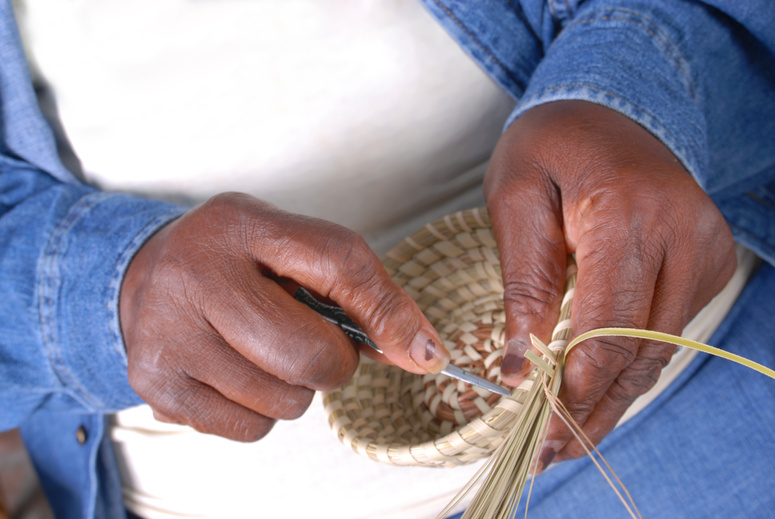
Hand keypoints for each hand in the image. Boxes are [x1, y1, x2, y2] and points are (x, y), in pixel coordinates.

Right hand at [119, 193, 448, 440]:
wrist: (146, 281)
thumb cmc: (236, 264)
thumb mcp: (292, 250)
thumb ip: (360, 291)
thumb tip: (423, 354)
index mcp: (242, 225)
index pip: (339, 264)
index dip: (389, 313)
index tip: (421, 351)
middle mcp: (196, 274)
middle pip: (309, 355)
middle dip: (332, 363)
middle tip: (313, 343)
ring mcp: (169, 333)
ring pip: (284, 401)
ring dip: (293, 389)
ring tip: (262, 352)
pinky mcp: (157, 385)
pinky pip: (250, 429)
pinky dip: (260, 412)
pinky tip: (236, 375)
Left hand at [484, 101, 735, 466]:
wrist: (610, 110)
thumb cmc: (550, 147)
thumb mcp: (516, 200)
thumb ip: (524, 281)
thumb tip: (523, 364)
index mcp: (626, 212)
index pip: (608, 323)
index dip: (575, 385)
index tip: (539, 429)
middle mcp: (681, 234)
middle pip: (639, 349)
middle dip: (592, 408)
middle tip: (548, 452)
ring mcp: (705, 249)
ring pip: (658, 350)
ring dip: (612, 398)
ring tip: (569, 439)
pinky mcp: (709, 261)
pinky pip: (667, 331)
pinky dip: (631, 367)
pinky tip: (598, 395)